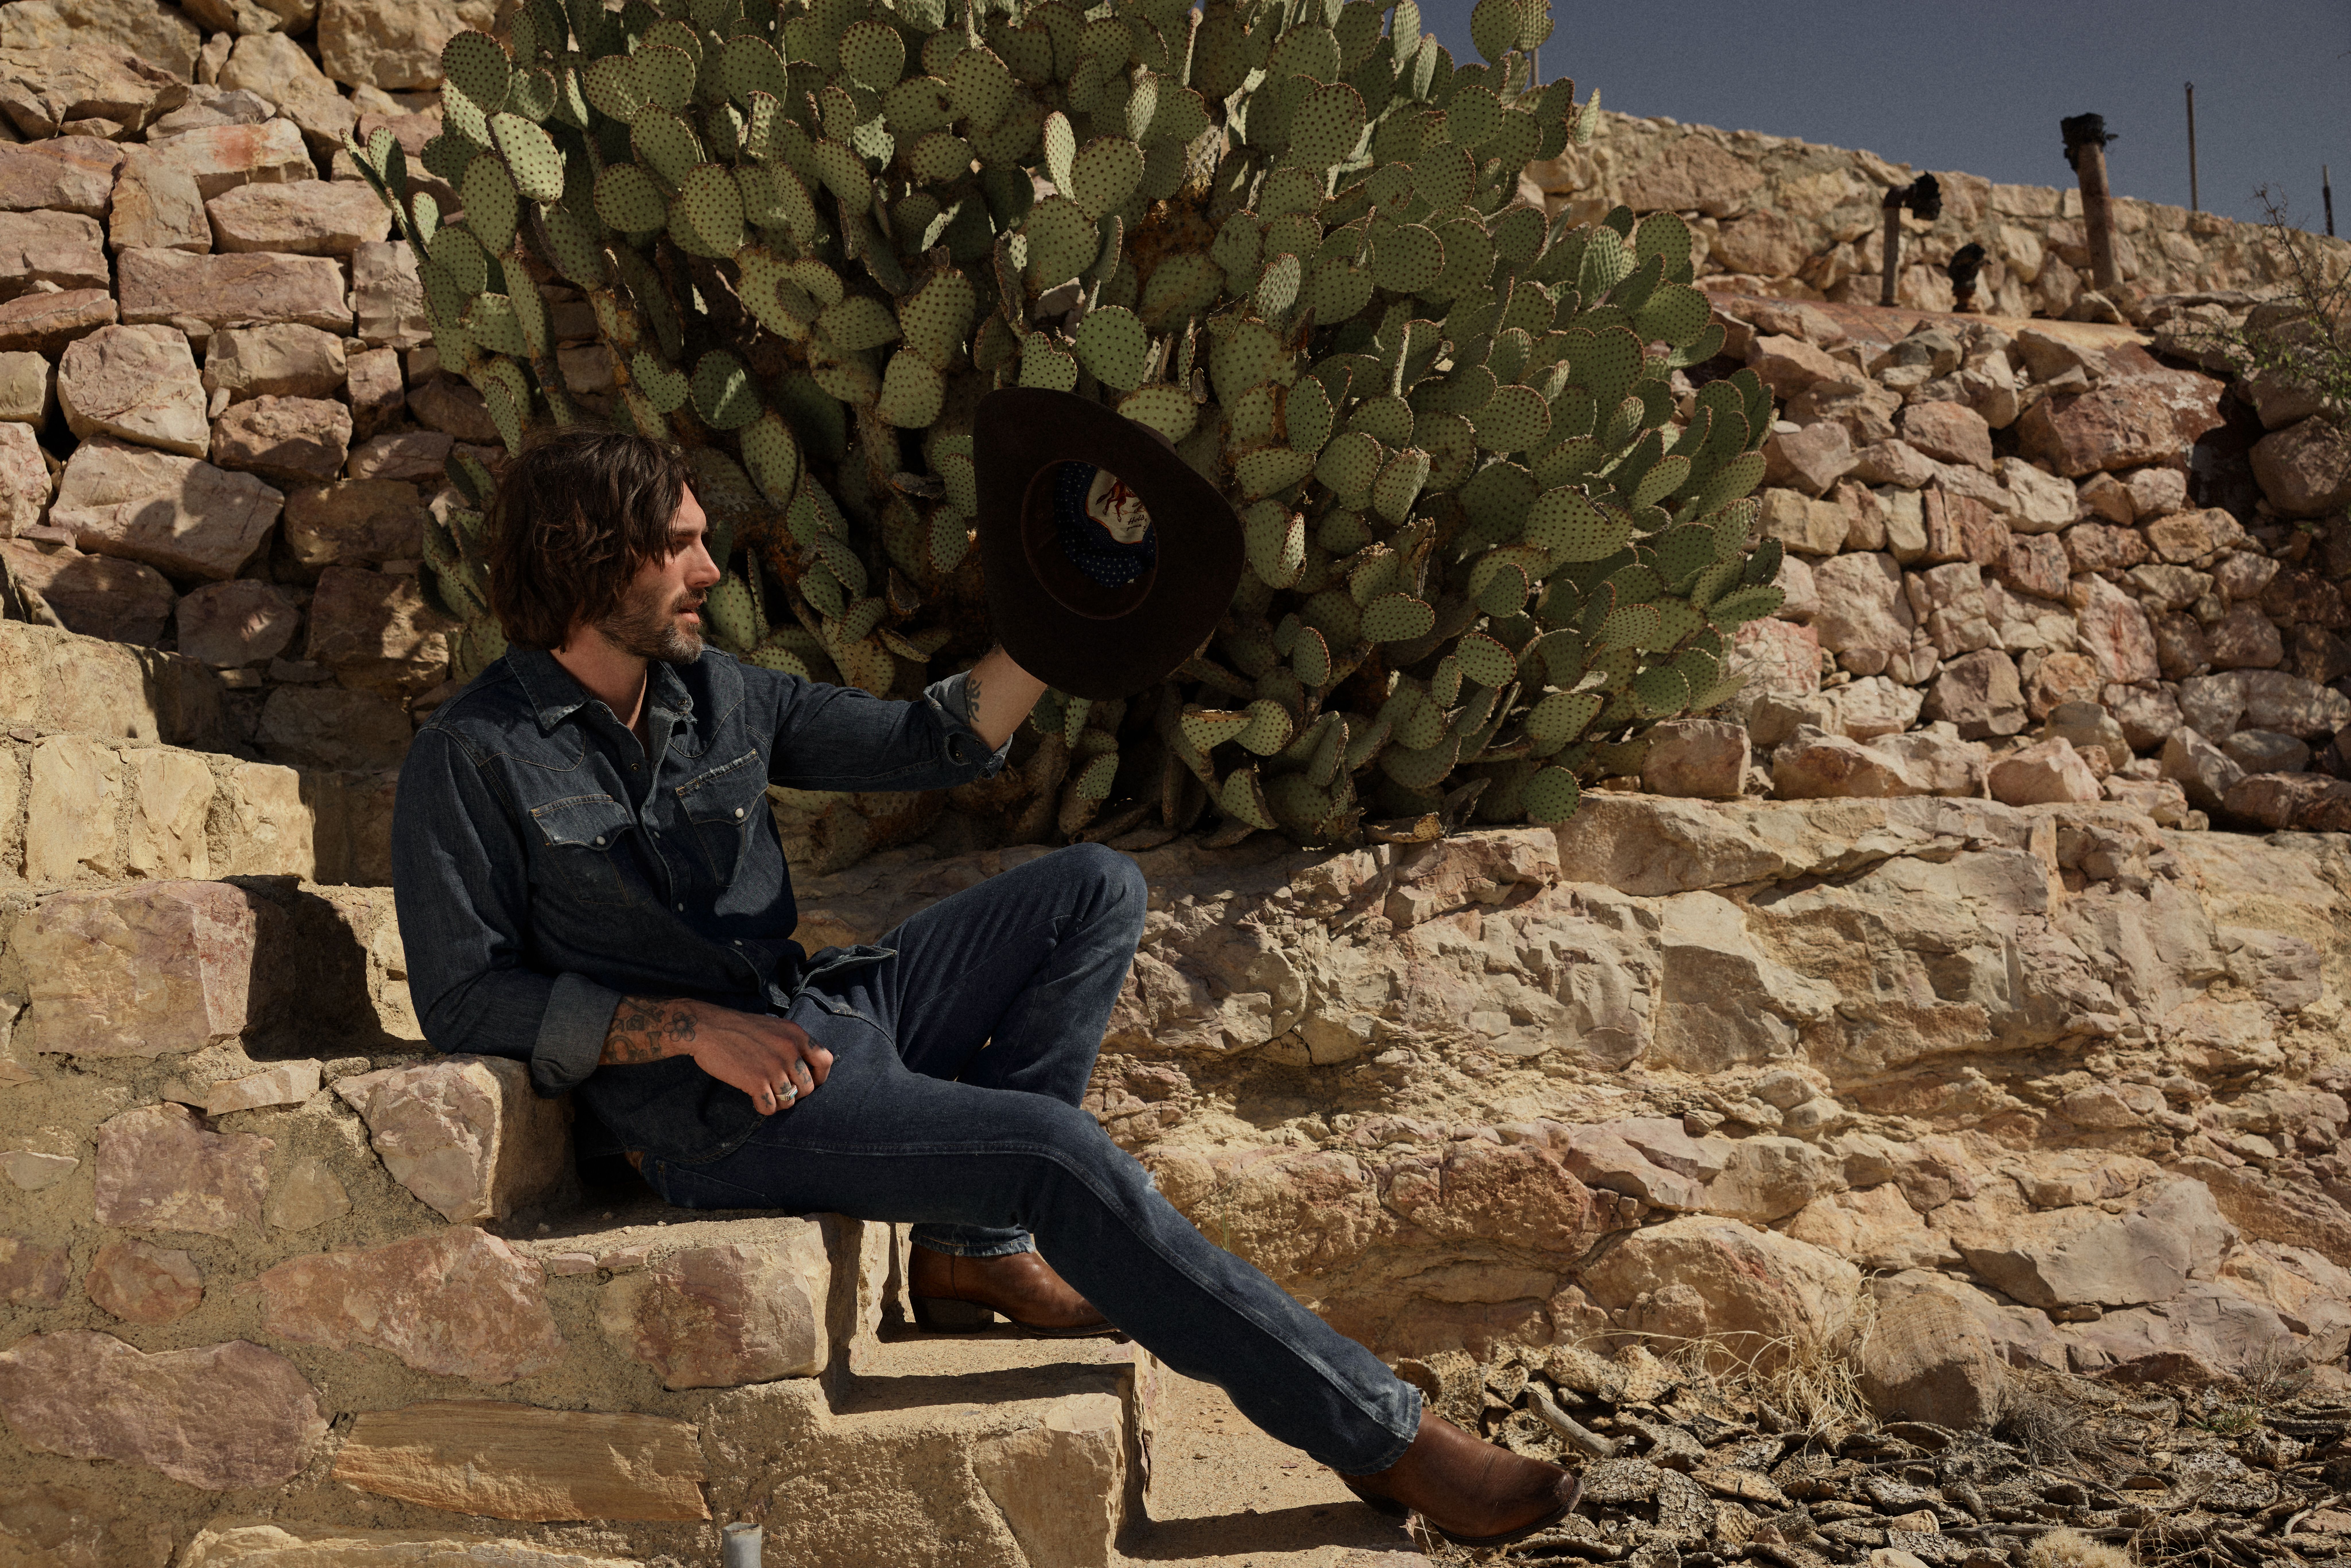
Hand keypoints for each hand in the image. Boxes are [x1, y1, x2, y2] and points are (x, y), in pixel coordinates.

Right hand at [686, 1004, 832, 1113]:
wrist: (707, 1028)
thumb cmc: (738, 1028)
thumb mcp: (774, 1027)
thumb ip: (791, 1043)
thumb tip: (804, 1065)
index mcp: (796, 1035)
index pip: (825, 1060)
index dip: (820, 1076)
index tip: (809, 1082)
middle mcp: (789, 1050)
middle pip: (808, 1087)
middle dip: (796, 1094)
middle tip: (780, 1091)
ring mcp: (773, 1067)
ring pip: (790, 1100)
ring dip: (779, 1102)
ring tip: (767, 1095)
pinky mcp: (756, 1081)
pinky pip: (770, 1107)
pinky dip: (764, 1108)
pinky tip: (756, 1100)